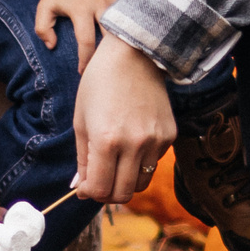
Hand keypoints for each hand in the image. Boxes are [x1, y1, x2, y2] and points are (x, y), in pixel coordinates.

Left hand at [33, 0, 123, 70]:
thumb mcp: (46, 5)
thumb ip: (43, 27)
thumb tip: (52, 46)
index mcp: (81, 9)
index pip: (86, 41)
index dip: (85, 60)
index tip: (83, 71)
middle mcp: (101, 6)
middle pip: (111, 38)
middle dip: (109, 56)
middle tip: (106, 69)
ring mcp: (115, 1)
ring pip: (125, 28)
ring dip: (124, 45)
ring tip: (121, 60)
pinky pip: (132, 17)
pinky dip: (133, 30)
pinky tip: (132, 42)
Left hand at [71, 36, 174, 203]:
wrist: (134, 55)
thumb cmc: (99, 84)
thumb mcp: (81, 121)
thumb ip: (82, 159)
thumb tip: (80, 188)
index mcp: (106, 140)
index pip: (100, 189)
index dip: (89, 193)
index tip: (84, 186)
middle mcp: (134, 144)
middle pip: (123, 194)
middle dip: (107, 193)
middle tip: (99, 181)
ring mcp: (155, 141)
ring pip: (141, 183)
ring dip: (125, 181)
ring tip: (115, 164)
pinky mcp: (169, 136)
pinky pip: (153, 163)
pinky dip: (140, 162)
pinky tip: (132, 140)